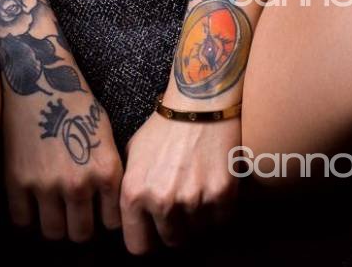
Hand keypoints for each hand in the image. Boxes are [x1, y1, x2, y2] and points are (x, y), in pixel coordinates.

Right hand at [1, 83, 123, 242]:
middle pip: (82, 234)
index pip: (112, 223)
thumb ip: (108, 171)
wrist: (39, 79)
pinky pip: (22, 222)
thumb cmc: (76, 103)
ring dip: (54, 224)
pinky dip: (27, 216)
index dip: (103, 218)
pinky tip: (31, 201)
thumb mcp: (106, 135)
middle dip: (79, 225)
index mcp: (106, 170)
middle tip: (72, 213)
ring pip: (54, 233)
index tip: (96, 210)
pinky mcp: (17, 181)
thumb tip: (109, 203)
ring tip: (52, 208)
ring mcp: (46, 185)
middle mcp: (78, 183)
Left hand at [120, 107, 241, 253]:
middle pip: (172, 242)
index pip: (138, 247)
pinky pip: (220, 220)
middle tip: (181, 204)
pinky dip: (219, 209)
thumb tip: (131, 220)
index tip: (155, 230)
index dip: (148, 239)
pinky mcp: (221, 195)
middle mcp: (162, 202)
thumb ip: (131, 189)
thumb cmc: (163, 127)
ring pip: (197, 232)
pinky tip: (212, 185)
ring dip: (198, 218)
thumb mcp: (133, 154)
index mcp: (134, 194)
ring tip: (196, 188)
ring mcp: (192, 200)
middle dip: (176, 228)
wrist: (198, 103)